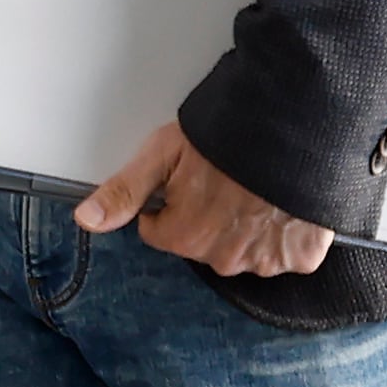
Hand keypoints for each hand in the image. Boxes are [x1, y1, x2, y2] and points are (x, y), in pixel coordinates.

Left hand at [76, 122, 332, 276]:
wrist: (298, 126)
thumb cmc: (229, 134)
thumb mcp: (164, 153)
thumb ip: (124, 191)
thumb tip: (85, 220)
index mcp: (184, 236)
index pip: (159, 230)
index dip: (171, 200)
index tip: (189, 177)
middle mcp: (222, 259)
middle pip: (202, 242)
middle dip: (209, 215)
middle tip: (226, 178)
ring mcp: (264, 260)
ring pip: (243, 248)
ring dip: (248, 225)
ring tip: (258, 186)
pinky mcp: (301, 256)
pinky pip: (286, 253)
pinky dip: (286, 233)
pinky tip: (286, 202)